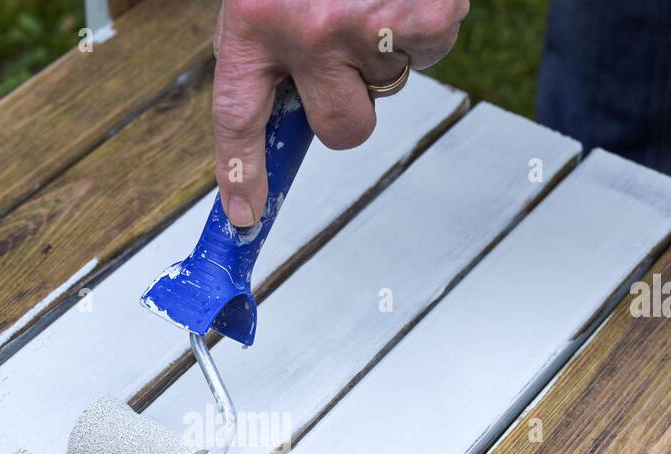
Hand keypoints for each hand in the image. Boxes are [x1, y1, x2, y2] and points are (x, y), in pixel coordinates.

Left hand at [212, 0, 467, 226]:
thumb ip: (274, 44)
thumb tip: (289, 114)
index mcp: (251, 17)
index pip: (237, 117)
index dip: (241, 173)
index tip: (246, 215)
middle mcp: (305, 30)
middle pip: (342, 128)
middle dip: (352, 104)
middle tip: (349, 54)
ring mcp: (364, 27)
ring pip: (392, 86)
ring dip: (391, 46)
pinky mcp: (423, 17)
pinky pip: (433, 50)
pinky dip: (429, 21)